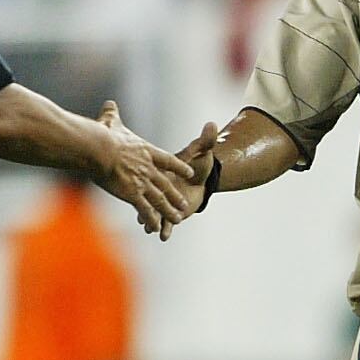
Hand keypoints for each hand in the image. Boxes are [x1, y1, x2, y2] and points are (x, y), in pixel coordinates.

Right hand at [95, 101, 195, 233]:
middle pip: (167, 184)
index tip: (188, 172)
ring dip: (169, 210)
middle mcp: (148, 168)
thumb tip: (109, 104)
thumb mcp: (111, 122)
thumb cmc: (103, 135)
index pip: (168, 160)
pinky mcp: (132, 194)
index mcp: (147, 151)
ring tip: (178, 218)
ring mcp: (141, 182)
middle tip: (185, 204)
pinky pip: (144, 209)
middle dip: (176, 195)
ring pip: (160, 199)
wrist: (99, 149)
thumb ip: (112, 114)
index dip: (179, 167)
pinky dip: (150, 219)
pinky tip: (156, 227)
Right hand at [159, 122, 218, 239]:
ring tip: (151, 228)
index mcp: (166, 168)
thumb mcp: (202, 150)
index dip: (160, 178)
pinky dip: (162, 227)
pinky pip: (160, 219)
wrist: (201, 178)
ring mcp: (160, 198)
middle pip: (157, 194)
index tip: (152, 181)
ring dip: (154, 219)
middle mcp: (160, 183)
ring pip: (156, 209)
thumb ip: (207, 139)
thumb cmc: (199, 162)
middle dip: (154, 203)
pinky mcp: (163, 209)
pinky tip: (162, 235)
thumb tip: (213, 124)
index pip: (164, 171)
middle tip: (145, 209)